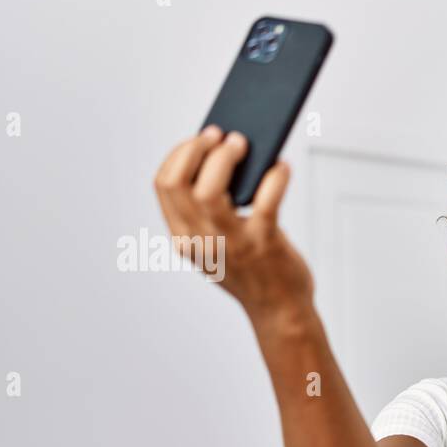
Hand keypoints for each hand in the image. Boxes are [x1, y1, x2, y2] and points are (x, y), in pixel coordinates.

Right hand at [153, 126, 313, 322]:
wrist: (281, 312)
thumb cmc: (253, 271)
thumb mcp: (219, 245)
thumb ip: (213, 212)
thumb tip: (226, 155)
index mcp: (184, 239)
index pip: (164, 185)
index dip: (179, 154)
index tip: (199, 139)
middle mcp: (200, 242)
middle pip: (181, 182)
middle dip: (198, 149)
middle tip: (221, 135)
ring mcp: (231, 244)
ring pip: (210, 190)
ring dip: (225, 158)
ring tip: (243, 143)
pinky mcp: (264, 244)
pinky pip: (266, 200)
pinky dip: (275, 177)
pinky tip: (282, 167)